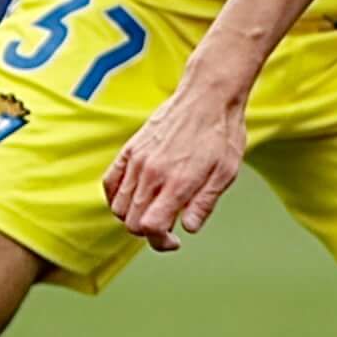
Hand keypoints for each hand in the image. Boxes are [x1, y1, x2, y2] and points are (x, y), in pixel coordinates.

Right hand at [104, 71, 249, 249]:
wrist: (207, 95)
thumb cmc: (221, 134)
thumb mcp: (226, 173)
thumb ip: (204, 203)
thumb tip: (187, 229)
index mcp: (177, 181)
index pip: (150, 227)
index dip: (161, 242)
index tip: (174, 239)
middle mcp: (152, 172)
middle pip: (131, 221)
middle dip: (148, 233)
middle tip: (168, 228)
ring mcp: (137, 160)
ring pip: (119, 206)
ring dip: (133, 216)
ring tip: (154, 210)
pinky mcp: (130, 149)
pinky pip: (110, 182)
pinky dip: (116, 197)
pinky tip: (134, 197)